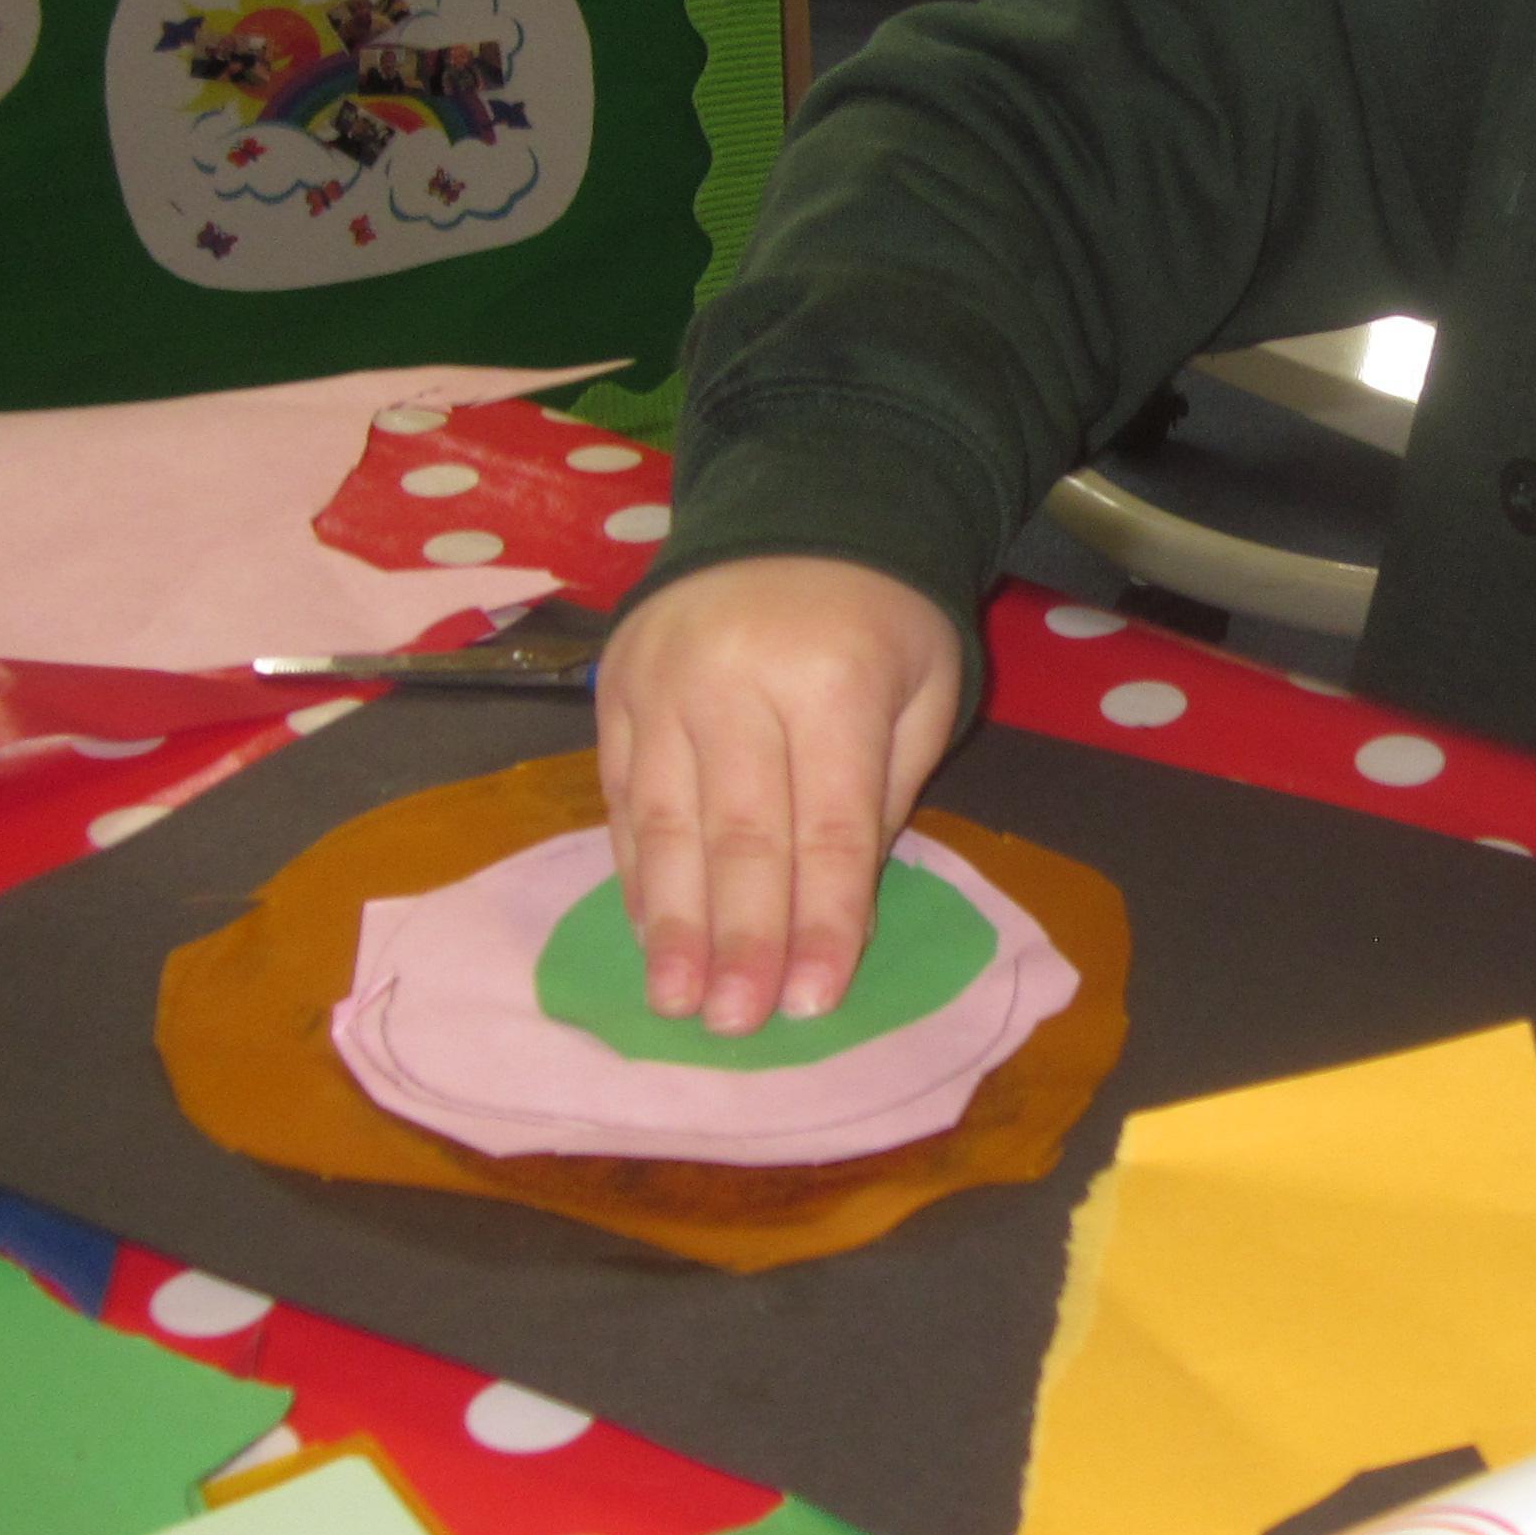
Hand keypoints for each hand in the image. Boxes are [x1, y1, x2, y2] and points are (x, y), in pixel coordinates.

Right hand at [593, 557, 965, 1035]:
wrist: (796, 510)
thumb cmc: (881, 620)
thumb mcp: (923, 693)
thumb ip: (879, 797)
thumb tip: (834, 914)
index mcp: (831, 679)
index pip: (826, 826)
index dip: (822, 920)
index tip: (813, 1002)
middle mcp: (733, 680)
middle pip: (737, 833)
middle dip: (738, 939)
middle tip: (733, 1024)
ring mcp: (660, 682)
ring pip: (662, 822)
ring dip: (671, 923)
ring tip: (676, 1002)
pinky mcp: (612, 689)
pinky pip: (620, 796)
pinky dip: (635, 872)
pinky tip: (648, 932)